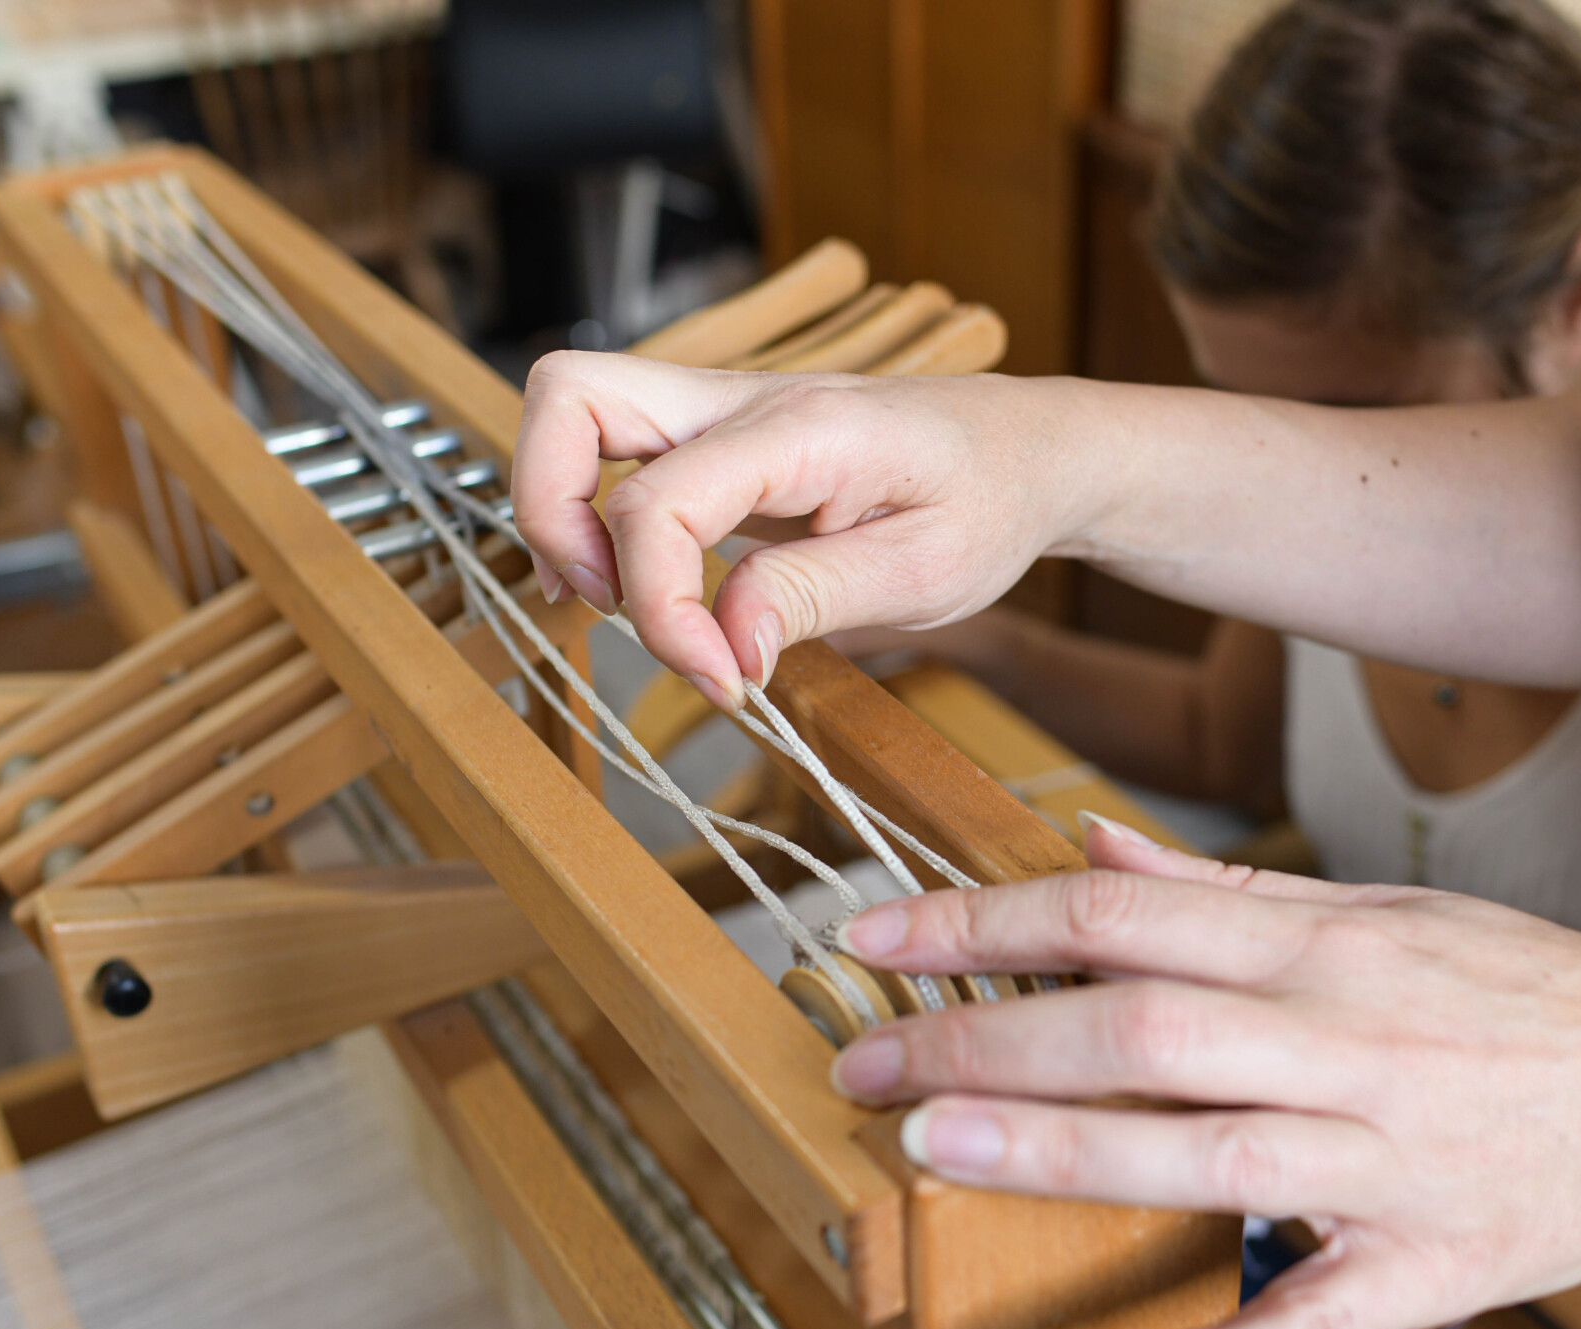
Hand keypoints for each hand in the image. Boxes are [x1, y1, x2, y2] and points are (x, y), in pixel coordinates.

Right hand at [513, 353, 1093, 704]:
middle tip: (606, 608)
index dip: (662, 609)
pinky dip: (593, 514)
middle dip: (553, 515)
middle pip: (570, 397)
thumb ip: (812, 600)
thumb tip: (727, 646)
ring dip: (564, 513)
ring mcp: (721, 409)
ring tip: (623, 602)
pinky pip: (611, 448)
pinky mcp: (714, 437)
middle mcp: (744, 399)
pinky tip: (634, 584)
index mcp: (805, 429)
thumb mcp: (925, 573)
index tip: (720, 678)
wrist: (1026, 451)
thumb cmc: (989, 501)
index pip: (662, 503)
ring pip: (573, 410)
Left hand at [827, 821, 1580, 1328]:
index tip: (873, 936)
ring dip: (1060, 1152)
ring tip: (929, 1152)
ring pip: (1205, 1148)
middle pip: (1142, 1025)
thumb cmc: (1540, 994)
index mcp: (1334, 941)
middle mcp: (1353, 1039)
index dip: (985, 920)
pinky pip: (1319, 1320)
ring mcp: (1394, 1159)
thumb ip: (1227, 890)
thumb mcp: (1389, 910)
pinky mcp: (1437, 1265)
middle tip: (858, 1057)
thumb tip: (1086, 844)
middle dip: (986, 1038)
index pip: (1124, 914)